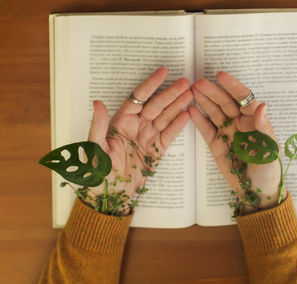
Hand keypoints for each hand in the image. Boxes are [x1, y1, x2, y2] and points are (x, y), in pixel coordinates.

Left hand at [87, 67, 192, 211]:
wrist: (110, 195)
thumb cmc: (99, 172)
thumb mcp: (95, 148)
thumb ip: (98, 126)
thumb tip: (97, 103)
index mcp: (121, 122)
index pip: (138, 98)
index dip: (151, 85)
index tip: (163, 72)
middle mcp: (136, 126)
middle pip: (156, 106)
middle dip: (171, 93)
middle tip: (186, 82)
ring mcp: (148, 137)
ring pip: (165, 117)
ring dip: (178, 105)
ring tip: (191, 94)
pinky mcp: (157, 150)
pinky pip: (169, 135)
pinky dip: (178, 125)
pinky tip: (188, 114)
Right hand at [189, 71, 285, 210]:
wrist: (256, 192)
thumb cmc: (268, 171)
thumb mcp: (270, 150)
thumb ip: (263, 127)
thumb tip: (261, 105)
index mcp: (255, 121)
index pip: (244, 98)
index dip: (233, 87)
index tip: (221, 76)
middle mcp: (240, 123)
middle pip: (225, 103)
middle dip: (213, 92)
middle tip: (199, 83)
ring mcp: (226, 132)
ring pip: (214, 112)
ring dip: (204, 101)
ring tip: (192, 91)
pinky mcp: (215, 144)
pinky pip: (206, 129)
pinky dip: (198, 120)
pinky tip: (190, 110)